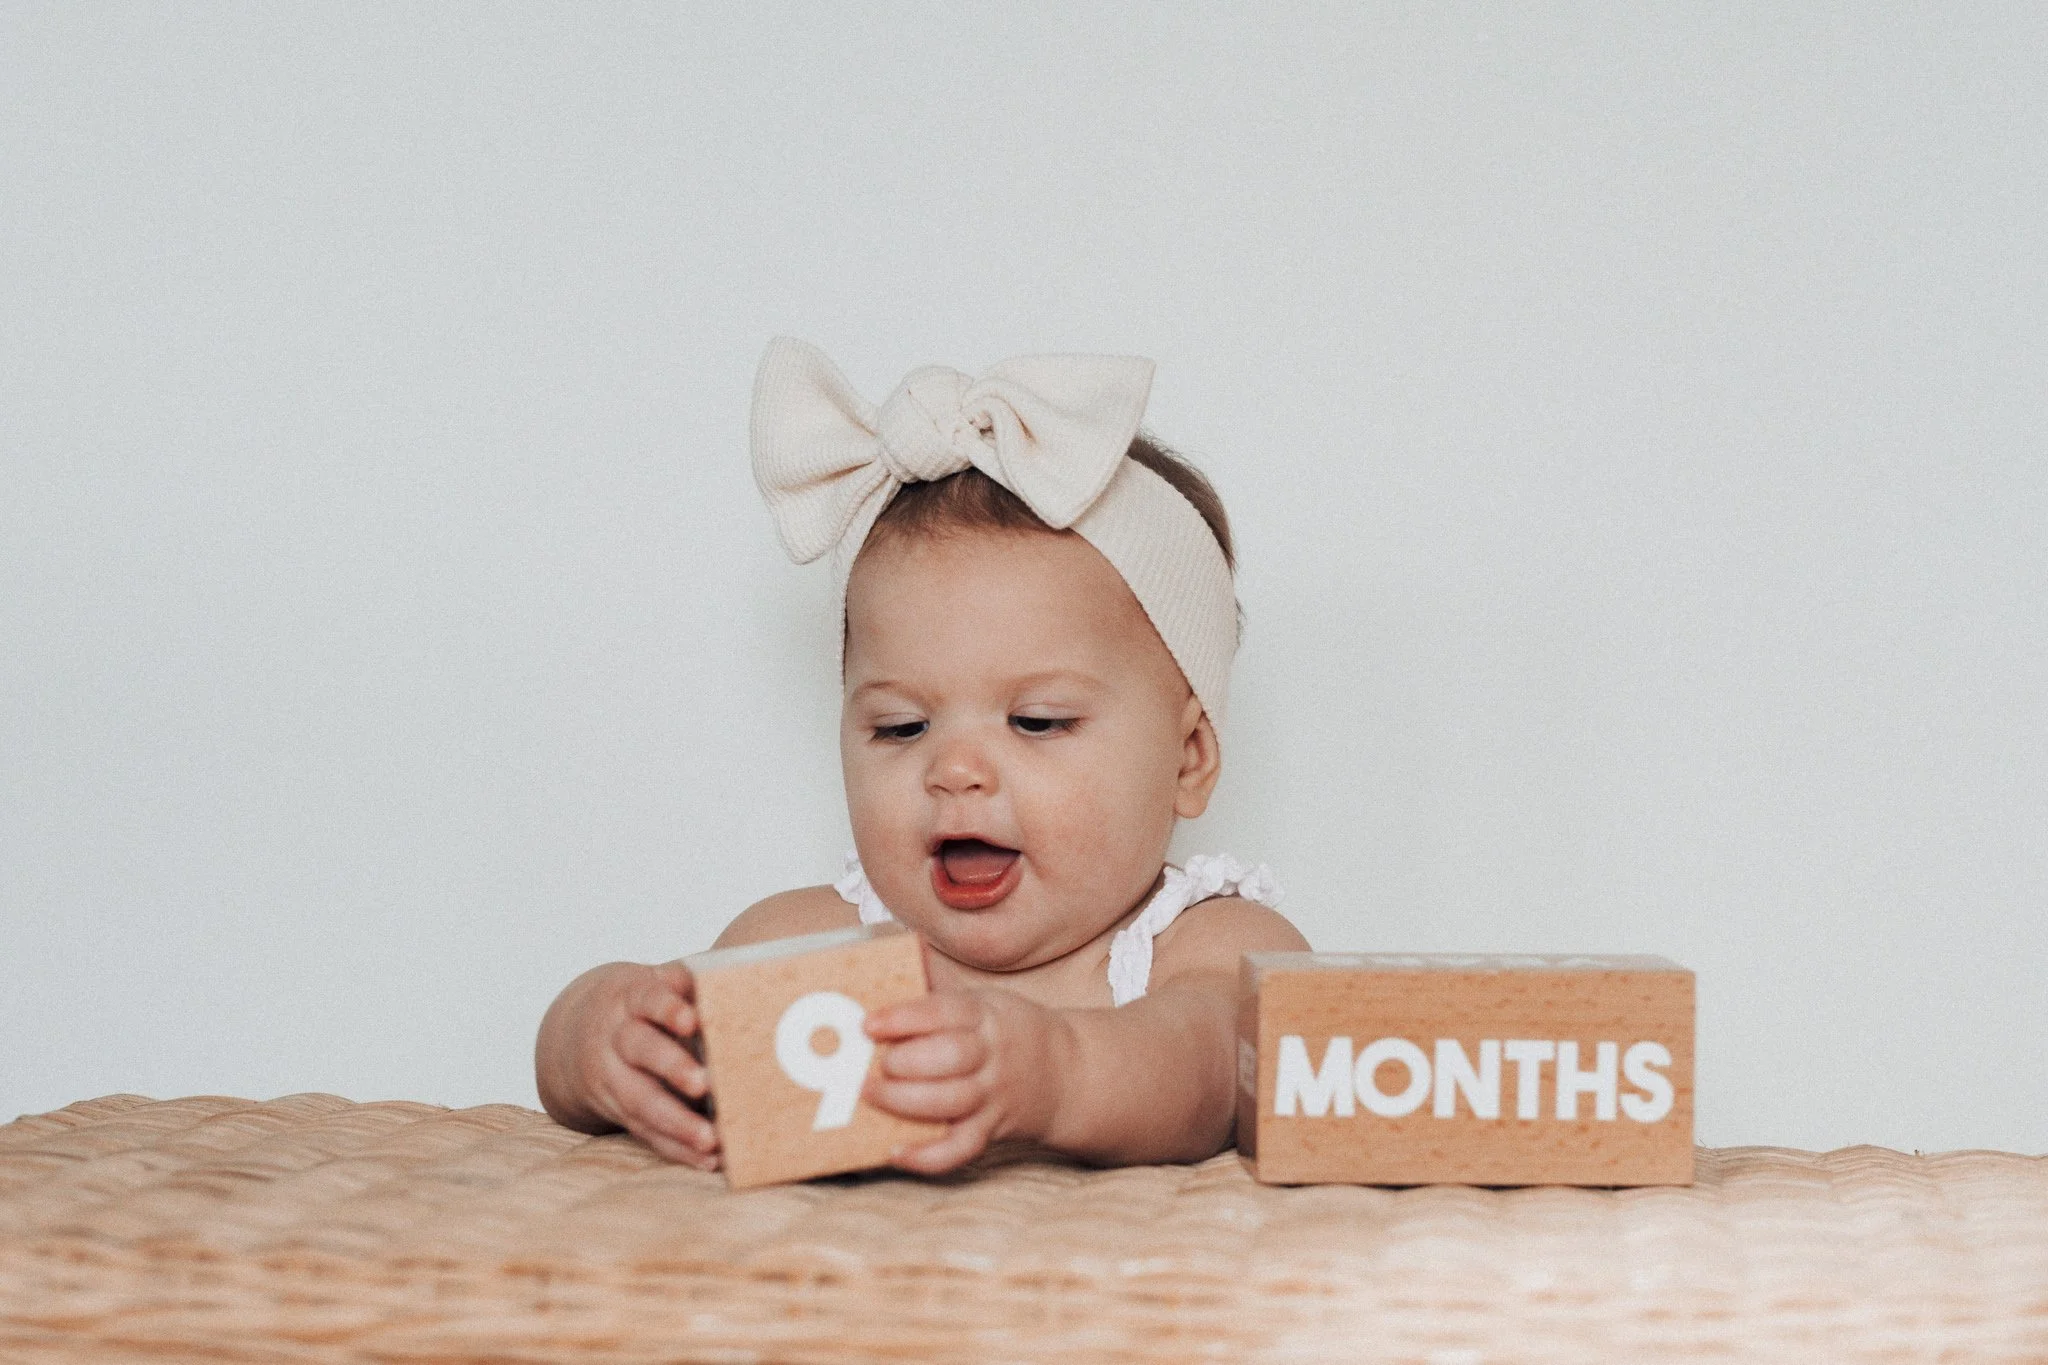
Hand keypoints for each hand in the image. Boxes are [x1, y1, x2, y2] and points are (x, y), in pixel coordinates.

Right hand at [535, 961, 720, 1170]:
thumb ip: (688, 981)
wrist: (578, 1032)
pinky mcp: (620, 1112)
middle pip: (642, 1051)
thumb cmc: (640, 1002)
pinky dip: (678, 1149)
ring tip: (711, 1139)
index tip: (691, 1019)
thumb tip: (736, 979)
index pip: (647, 1000)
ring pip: (642, 1101)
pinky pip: (647, 1133)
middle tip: (704, 1084)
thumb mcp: (654, 982)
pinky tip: (708, 1160)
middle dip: (672, 1068)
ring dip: (678, 1123)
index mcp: (630, 999)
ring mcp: (613, 1079)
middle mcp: (616, 1038)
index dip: (667, 1009)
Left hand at [861, 988, 1063, 1174]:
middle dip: (904, 1061)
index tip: (869, 1024)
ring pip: (949, 1102)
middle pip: (948, 1057)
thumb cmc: (1006, 1032)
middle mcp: (991, 1055)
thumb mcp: (985, 1002)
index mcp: (986, 1016)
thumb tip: (886, 988)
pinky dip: (926, 1156)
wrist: (1065, 1071)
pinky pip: (960, 1149)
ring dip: (903, 1101)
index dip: (903, 1019)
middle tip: (875, 1063)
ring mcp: (992, 1096)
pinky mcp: (990, 1130)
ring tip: (869, 1093)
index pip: (943, 1012)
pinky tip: (895, 1151)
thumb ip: (939, 1001)